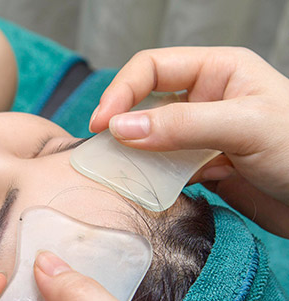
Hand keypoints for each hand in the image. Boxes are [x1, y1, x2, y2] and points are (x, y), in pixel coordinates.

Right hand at [90, 47, 288, 237]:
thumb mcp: (244, 126)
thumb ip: (183, 126)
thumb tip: (122, 129)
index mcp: (218, 71)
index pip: (153, 68)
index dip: (122, 91)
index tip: (103, 123)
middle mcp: (205, 100)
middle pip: (146, 103)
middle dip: (122, 122)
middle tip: (101, 148)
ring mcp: (202, 136)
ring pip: (152, 139)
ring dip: (134, 154)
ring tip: (118, 171)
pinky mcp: (202, 167)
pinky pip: (165, 169)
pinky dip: (152, 178)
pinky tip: (146, 187)